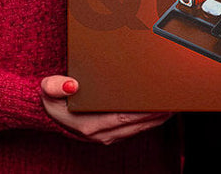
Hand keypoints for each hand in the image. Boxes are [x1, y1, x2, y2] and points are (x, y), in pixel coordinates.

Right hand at [39, 76, 171, 144]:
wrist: (51, 113)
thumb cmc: (53, 99)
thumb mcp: (47, 90)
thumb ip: (53, 86)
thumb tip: (71, 85)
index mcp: (88, 124)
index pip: (122, 117)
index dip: (142, 112)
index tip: (158, 103)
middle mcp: (100, 133)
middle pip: (135, 123)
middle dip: (156, 113)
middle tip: (174, 101)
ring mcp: (107, 136)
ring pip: (138, 128)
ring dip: (156, 118)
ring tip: (173, 105)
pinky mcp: (112, 134)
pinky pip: (135, 129)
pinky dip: (150, 121)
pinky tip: (160, 112)